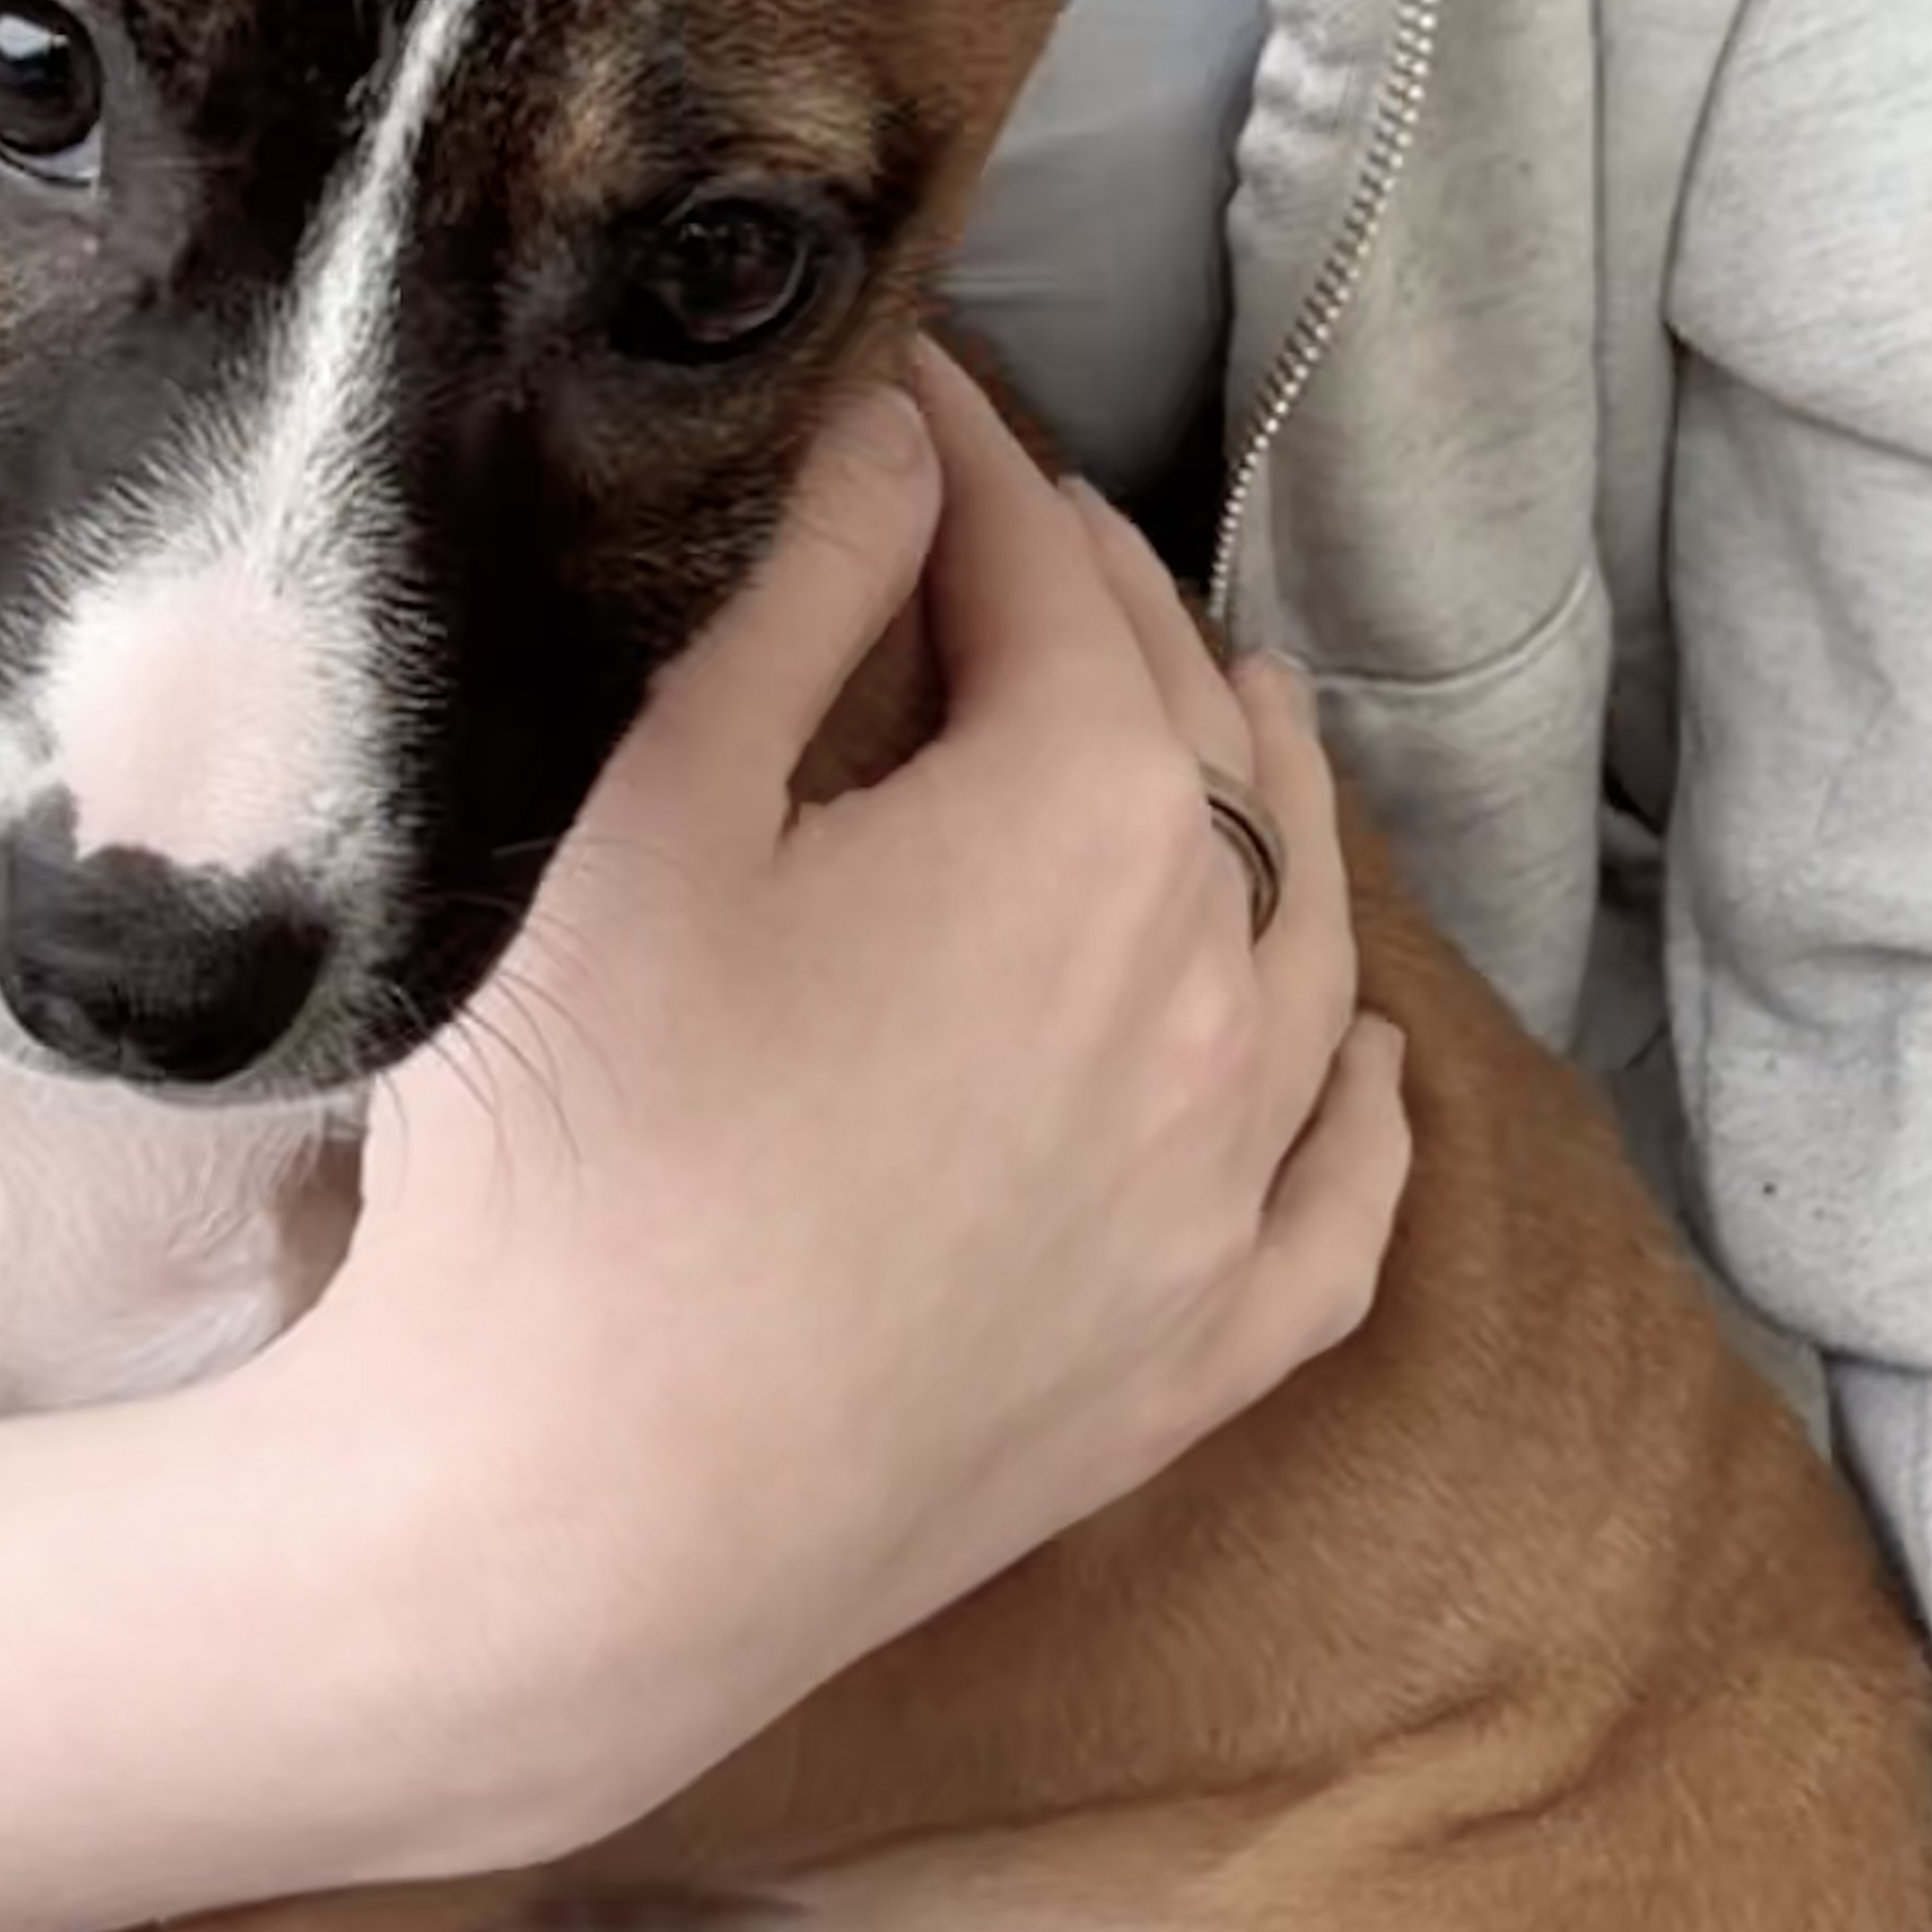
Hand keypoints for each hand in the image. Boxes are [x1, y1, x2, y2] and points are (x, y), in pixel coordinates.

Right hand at [316, 344, 1405, 1860]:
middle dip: (1105, 607)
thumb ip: (797, 593)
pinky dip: (1356, 1096)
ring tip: (1241, 711)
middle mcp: (1222, 984)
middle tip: (1021, 532)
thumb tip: (893, 440)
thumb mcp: (650, 815)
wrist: (575, 1533)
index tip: (911, 398)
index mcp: (1093, 816)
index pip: (1042, 574)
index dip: (964, 466)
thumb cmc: (575, 1154)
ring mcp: (1234, 1187)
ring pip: (1309, 937)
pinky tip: (1353, 1054)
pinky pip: (1346, 1193)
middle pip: (1191, 733)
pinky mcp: (1205, 1355)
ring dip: (1272, 800)